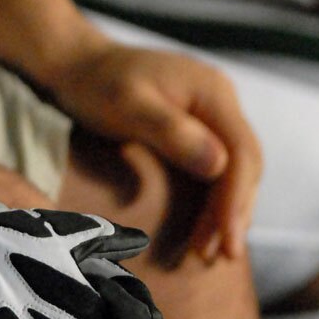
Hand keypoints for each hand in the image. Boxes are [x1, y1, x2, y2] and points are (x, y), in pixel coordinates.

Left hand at [36, 33, 261, 261]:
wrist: (73, 64)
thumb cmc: (94, 83)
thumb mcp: (127, 104)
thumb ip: (171, 132)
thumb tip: (220, 165)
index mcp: (212, 91)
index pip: (242, 153)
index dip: (237, 200)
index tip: (226, 239)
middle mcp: (219, 100)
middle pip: (245, 164)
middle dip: (234, 211)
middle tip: (219, 255)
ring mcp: (209, 113)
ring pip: (233, 169)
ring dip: (225, 210)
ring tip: (209, 251)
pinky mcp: (195, 126)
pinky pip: (215, 167)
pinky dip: (212, 197)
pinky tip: (203, 225)